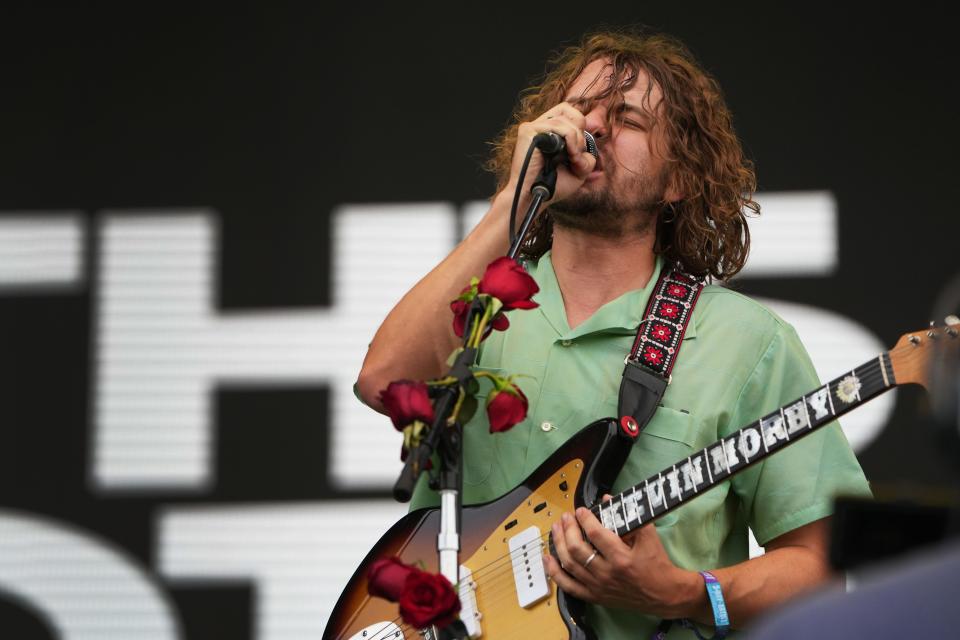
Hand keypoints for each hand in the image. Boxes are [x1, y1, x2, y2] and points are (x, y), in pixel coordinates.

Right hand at [500, 102, 597, 205]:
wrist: (536, 198)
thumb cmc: (552, 187)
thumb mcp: (579, 171)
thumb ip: (587, 156)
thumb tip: (587, 143)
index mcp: (547, 132)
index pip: (568, 112)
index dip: (580, 126)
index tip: (580, 149)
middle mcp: (539, 127)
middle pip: (568, 111)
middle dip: (580, 133)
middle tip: (577, 155)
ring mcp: (532, 128)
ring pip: (565, 120)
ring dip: (576, 140)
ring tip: (573, 159)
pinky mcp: (528, 132)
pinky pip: (557, 126)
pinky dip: (570, 139)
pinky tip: (568, 154)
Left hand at [544, 495, 698, 618]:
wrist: (664, 594)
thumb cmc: (657, 564)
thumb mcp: (648, 535)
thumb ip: (629, 516)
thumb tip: (608, 499)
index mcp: (621, 558)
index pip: (595, 534)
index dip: (584, 519)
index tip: (580, 510)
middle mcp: (607, 574)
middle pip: (577, 549)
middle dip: (568, 529)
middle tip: (566, 517)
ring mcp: (598, 587)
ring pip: (569, 565)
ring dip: (558, 544)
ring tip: (556, 529)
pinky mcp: (594, 596)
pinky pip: (568, 586)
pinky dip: (554, 572)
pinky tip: (548, 558)